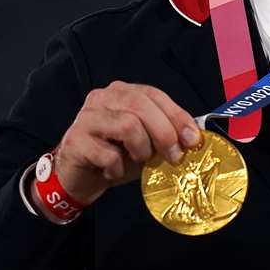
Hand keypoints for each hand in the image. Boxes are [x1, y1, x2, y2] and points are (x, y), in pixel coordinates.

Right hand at [48, 82, 201, 204]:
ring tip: (139, 161)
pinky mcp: (76, 141)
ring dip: (141, 149)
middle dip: (164, 132)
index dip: (176, 115)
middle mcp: (102, 98)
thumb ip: (165, 134)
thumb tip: (193, 137)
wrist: (79, 177)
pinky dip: (117, 167)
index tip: (192, 138)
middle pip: (140, 105)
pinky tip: (113, 171)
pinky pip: (108, 154)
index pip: (153, 94)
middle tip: (173, 156)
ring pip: (127, 124)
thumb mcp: (146, 143)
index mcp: (121, 92)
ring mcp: (86, 118)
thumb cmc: (115, 156)